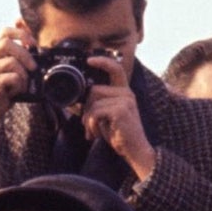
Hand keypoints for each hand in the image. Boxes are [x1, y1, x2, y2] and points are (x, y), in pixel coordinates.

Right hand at [0, 20, 37, 132]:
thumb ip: (17, 60)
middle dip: (25, 53)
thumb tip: (34, 50)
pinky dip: (19, 84)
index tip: (32, 43)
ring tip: (23, 85)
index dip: (21, 33)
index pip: (4, 32)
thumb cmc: (1, 94)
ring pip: (11, 61)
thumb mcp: (9, 73)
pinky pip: (12, 77)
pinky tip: (16, 92)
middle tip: (33, 67)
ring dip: (23, 74)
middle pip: (7, 43)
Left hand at [80, 54, 155, 180]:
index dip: (103, 61)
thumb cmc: (120, 134)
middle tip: (87, 125)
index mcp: (124, 92)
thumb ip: (97, 105)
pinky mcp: (121, 110)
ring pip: (93, 102)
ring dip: (87, 120)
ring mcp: (125, 100)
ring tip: (92, 131)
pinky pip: (95, 112)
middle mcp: (126, 93)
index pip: (115, 69)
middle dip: (86, 109)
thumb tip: (76, 101)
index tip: (89, 60)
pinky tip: (96, 134)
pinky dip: (91, 125)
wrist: (135, 150)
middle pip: (95, 90)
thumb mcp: (106, 117)